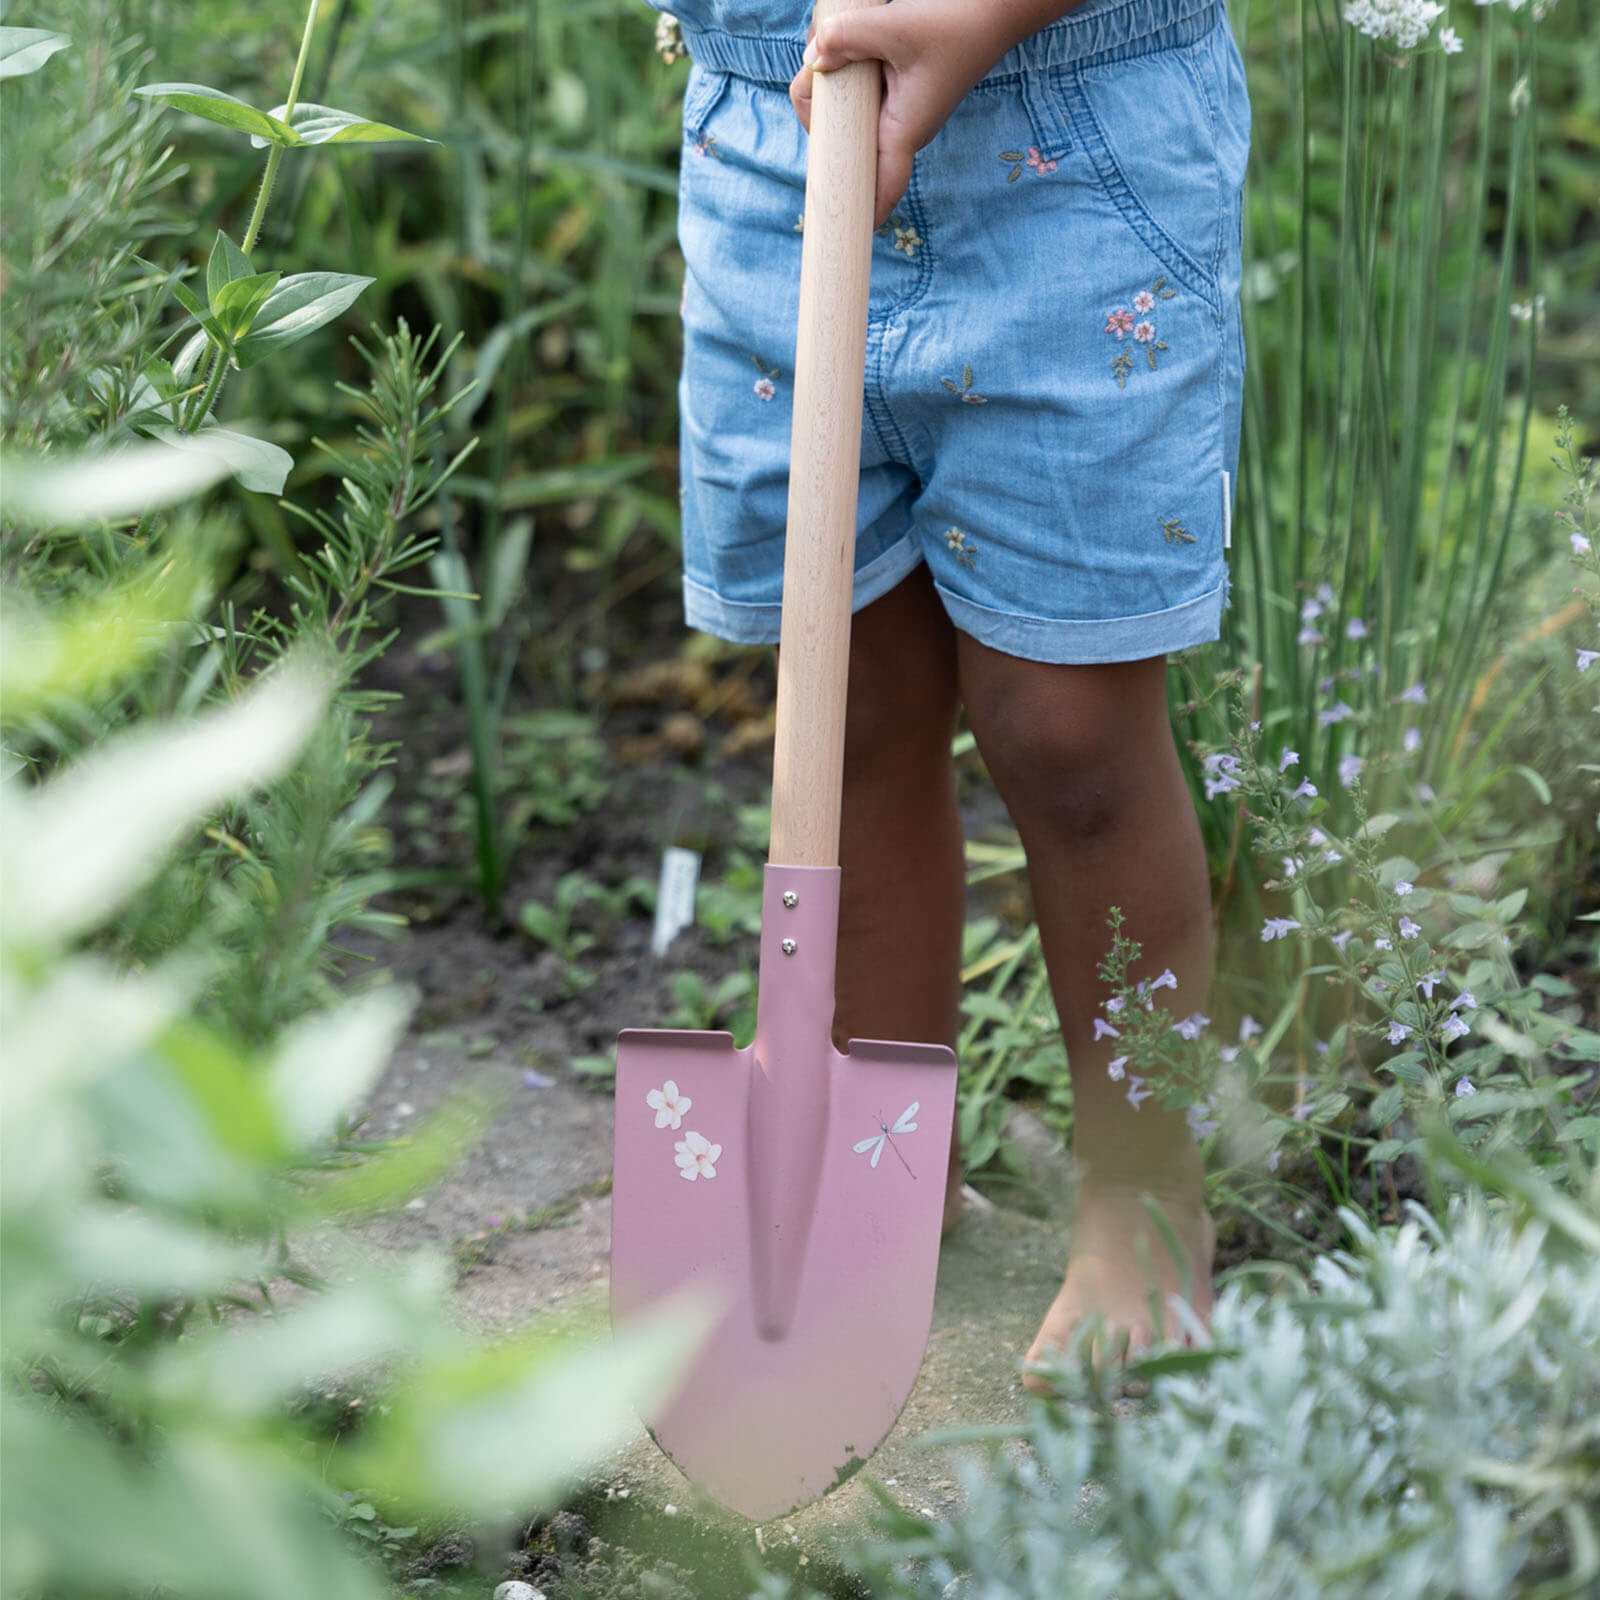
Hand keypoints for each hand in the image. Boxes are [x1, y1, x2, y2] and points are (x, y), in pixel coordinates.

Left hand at [789, 0, 1070, 227]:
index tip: (839, 229)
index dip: (861, 212)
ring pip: (850, 117)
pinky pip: (862, 93)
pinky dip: (847, 74)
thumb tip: (812, 57)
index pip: (882, 188)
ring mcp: (900, 109)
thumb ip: (847, 37)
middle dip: (819, 120)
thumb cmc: (958, 23)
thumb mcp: (896, 25)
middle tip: (811, 78)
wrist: (996, 8)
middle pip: (848, 146)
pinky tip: (843, 45)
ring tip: (829, 49)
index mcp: (905, 130)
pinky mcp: (900, 89)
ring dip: (831, 91)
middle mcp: (902, 127)